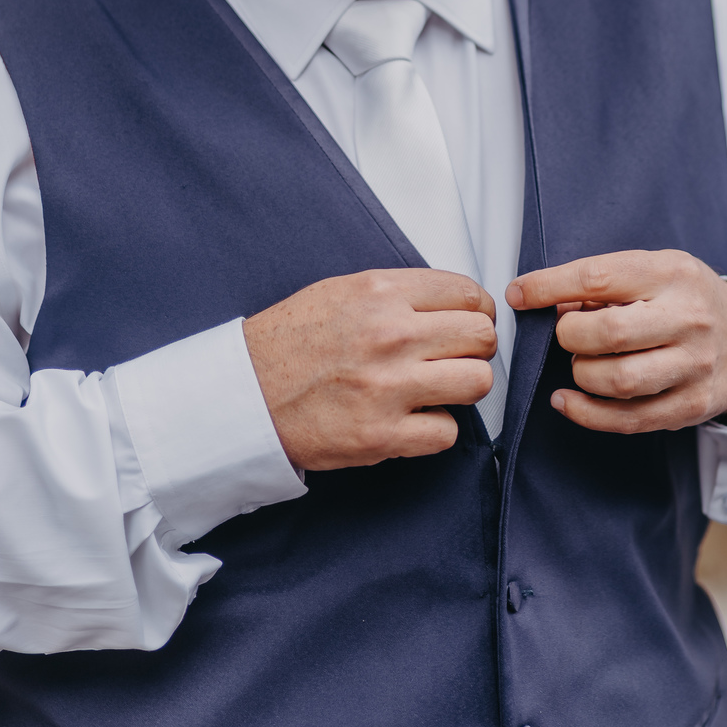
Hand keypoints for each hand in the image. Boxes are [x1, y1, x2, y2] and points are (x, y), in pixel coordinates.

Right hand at [243, 269, 496, 469]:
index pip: (468, 293)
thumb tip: (453, 302)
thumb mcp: (343, 291)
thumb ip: (399, 293)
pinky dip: (437, 429)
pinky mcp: (381, 436)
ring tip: (439, 388)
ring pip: (477, 382)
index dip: (478, 310)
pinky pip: (447, 432)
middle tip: (457, 357)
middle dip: (476, 348)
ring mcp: (388, 387)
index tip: (470, 322)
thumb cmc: (290, 342)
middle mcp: (389, 335)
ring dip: (464, 387)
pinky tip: (414, 419)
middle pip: (482, 337)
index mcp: (381, 293)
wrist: (244, 394)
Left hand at [505, 250, 726, 433]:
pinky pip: (630, 419)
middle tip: (566, 335)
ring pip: (619, 381)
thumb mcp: (653, 269)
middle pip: (609, 334)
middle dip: (569, 337)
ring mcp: (694, 366)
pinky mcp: (692, 406)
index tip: (519, 294)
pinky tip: (567, 401)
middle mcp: (688, 319)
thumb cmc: (683, 297)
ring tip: (580, 363)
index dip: (550, 286)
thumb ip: (605, 282)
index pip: (600, 278)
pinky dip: (587, 414)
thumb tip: (546, 302)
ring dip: (582, 374)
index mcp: (671, 274)